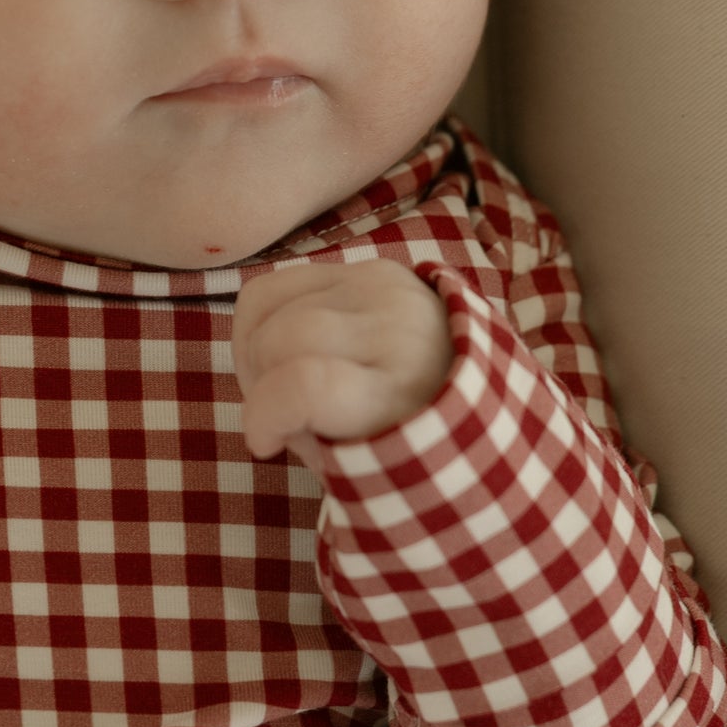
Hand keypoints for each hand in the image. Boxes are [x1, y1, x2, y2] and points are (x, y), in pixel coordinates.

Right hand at [232, 257, 454, 475]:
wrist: (470, 379)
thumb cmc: (410, 433)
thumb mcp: (367, 460)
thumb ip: (310, 441)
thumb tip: (267, 416)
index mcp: (398, 389)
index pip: (308, 384)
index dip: (264, 415)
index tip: (264, 444)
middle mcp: (393, 326)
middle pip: (280, 338)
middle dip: (259, 384)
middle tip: (278, 415)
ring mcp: (380, 287)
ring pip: (268, 307)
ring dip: (256, 353)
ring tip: (280, 381)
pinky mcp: (366, 267)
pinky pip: (276, 285)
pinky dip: (260, 321)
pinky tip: (280, 349)